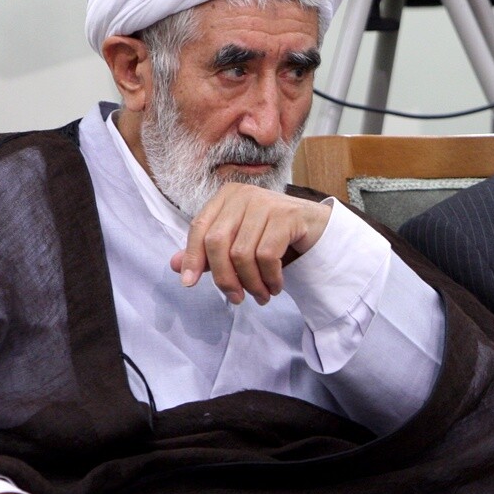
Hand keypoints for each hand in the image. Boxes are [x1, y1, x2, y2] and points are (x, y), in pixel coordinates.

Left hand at [171, 184, 331, 304]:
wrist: (318, 229)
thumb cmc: (275, 236)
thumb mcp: (239, 243)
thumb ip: (208, 253)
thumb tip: (174, 266)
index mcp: (226, 197)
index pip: (199, 228)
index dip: (192, 258)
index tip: (189, 284)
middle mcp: (243, 195)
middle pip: (217, 242)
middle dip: (224, 278)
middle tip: (237, 298)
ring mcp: (266, 202)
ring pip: (242, 253)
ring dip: (251, 283)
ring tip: (261, 296)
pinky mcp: (287, 215)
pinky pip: (267, 256)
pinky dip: (269, 278)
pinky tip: (275, 286)